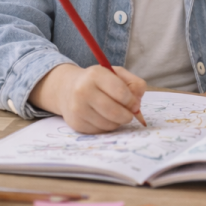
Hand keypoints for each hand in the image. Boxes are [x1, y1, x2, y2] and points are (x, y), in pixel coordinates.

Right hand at [30, 64, 145, 133]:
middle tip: (130, 115)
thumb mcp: (116, 74)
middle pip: (113, 111)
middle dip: (127, 115)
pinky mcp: (76, 123)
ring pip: (107, 124)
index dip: (131, 101)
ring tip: (117, 114)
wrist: (68, 88)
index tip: (135, 104)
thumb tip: (137, 104)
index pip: (120, 91)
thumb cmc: (98, 80)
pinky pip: (99, 131)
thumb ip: (134, 83)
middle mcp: (83, 91)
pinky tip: (105, 118)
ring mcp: (78, 109)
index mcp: (95, 75)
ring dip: (118, 122)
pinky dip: (107, 127)